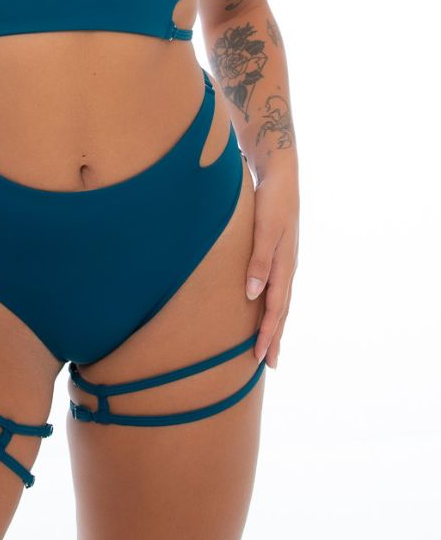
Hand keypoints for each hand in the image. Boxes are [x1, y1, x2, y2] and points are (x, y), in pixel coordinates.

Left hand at [245, 162, 298, 368]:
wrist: (281, 174)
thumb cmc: (271, 200)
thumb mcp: (265, 229)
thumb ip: (258, 260)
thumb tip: (252, 295)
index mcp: (284, 265)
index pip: (276, 308)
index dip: (267, 333)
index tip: (259, 357)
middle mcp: (287, 267)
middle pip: (282, 310)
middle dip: (274, 337)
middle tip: (268, 365)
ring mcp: (284, 260)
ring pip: (281, 300)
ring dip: (275, 324)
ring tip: (268, 345)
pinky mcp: (278, 252)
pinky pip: (277, 287)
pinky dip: (272, 305)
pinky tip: (266, 309)